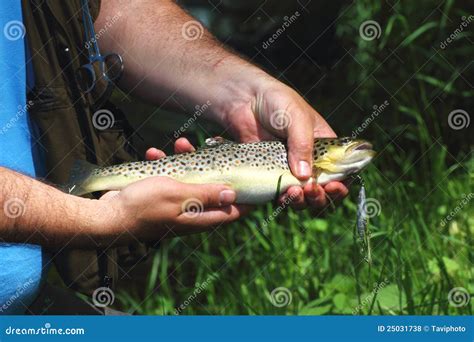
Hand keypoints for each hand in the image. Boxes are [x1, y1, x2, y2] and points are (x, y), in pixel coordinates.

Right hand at [100, 141, 248, 240]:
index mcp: (200, 217)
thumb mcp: (178, 196)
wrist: (107, 216)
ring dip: (186, 161)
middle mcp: (192, 213)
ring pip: (190, 180)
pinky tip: (154, 154)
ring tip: (179, 143)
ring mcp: (176, 205)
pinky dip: (165, 166)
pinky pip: (170, 179)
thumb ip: (206, 194)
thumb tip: (233, 194)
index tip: (255, 178)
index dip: (246, 197)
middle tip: (212, 146)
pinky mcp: (161, 197)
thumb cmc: (143, 207)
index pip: (233, 210)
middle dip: (214, 167)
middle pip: (212, 189)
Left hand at [219, 76, 348, 209]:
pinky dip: (283, 199)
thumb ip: (302, 145)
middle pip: (322, 189)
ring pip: (301, 196)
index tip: (334, 186)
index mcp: (324, 146)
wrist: (243, 101)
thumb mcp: (297, 118)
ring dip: (302, 201)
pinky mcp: (270, 175)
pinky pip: (279, 194)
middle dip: (320, 196)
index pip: (340, 171)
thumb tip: (304, 175)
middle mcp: (309, 162)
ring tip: (294, 193)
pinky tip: (281, 195)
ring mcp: (288, 170)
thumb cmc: (276, 102)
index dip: (341, 183)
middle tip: (311, 190)